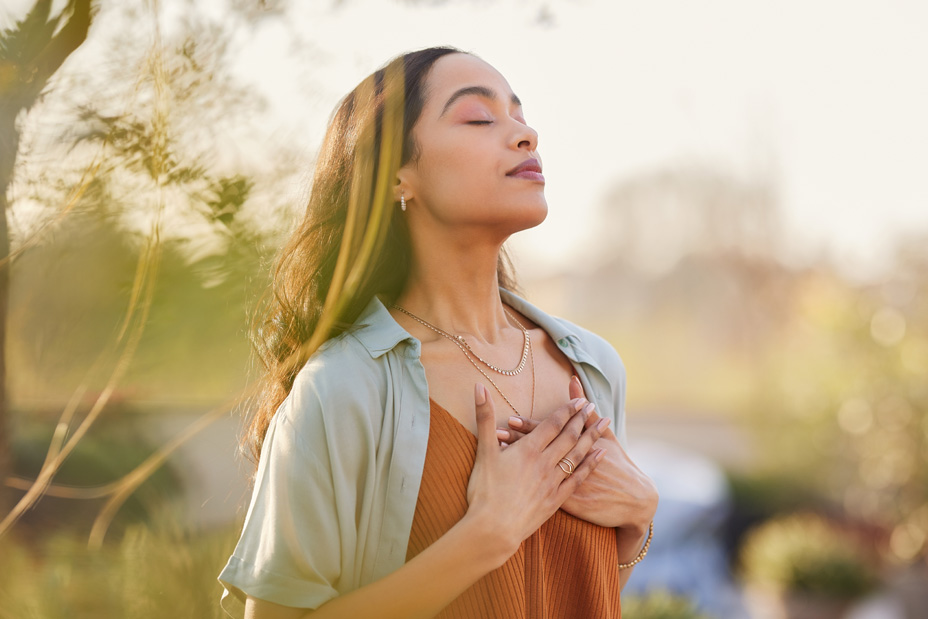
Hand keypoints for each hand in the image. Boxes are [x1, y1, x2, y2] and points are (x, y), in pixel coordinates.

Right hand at [464, 383, 607, 558]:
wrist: (493, 530)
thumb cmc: (484, 491)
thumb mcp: (483, 451)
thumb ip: (484, 417)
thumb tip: (479, 386)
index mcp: (528, 449)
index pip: (552, 424)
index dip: (566, 411)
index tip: (579, 400)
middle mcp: (545, 463)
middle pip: (569, 436)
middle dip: (582, 419)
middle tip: (594, 406)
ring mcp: (553, 482)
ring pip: (577, 454)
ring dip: (592, 437)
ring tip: (604, 424)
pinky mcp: (556, 499)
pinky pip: (579, 477)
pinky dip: (591, 464)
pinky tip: (601, 455)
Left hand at [496, 376, 657, 532]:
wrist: (633, 500)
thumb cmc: (619, 465)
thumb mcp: (605, 437)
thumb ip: (586, 412)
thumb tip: (573, 381)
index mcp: (577, 447)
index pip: (549, 433)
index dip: (529, 427)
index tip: (510, 418)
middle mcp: (570, 464)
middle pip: (540, 451)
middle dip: (517, 442)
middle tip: (496, 433)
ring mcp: (567, 485)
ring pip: (536, 471)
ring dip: (516, 463)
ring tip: (498, 453)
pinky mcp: (567, 503)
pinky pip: (541, 493)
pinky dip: (525, 486)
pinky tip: (508, 482)